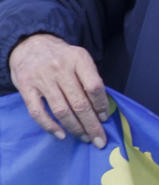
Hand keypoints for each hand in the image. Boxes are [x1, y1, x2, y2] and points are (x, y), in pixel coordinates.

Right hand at [8, 32, 111, 147]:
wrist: (30, 44)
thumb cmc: (61, 57)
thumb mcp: (79, 58)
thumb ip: (90, 78)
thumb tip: (102, 108)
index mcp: (78, 59)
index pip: (94, 87)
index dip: (102, 106)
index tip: (105, 119)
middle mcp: (60, 68)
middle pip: (79, 103)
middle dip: (92, 125)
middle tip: (100, 139)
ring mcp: (41, 78)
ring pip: (61, 110)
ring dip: (75, 127)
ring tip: (84, 138)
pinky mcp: (26, 87)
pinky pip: (38, 112)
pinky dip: (50, 126)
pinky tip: (61, 134)